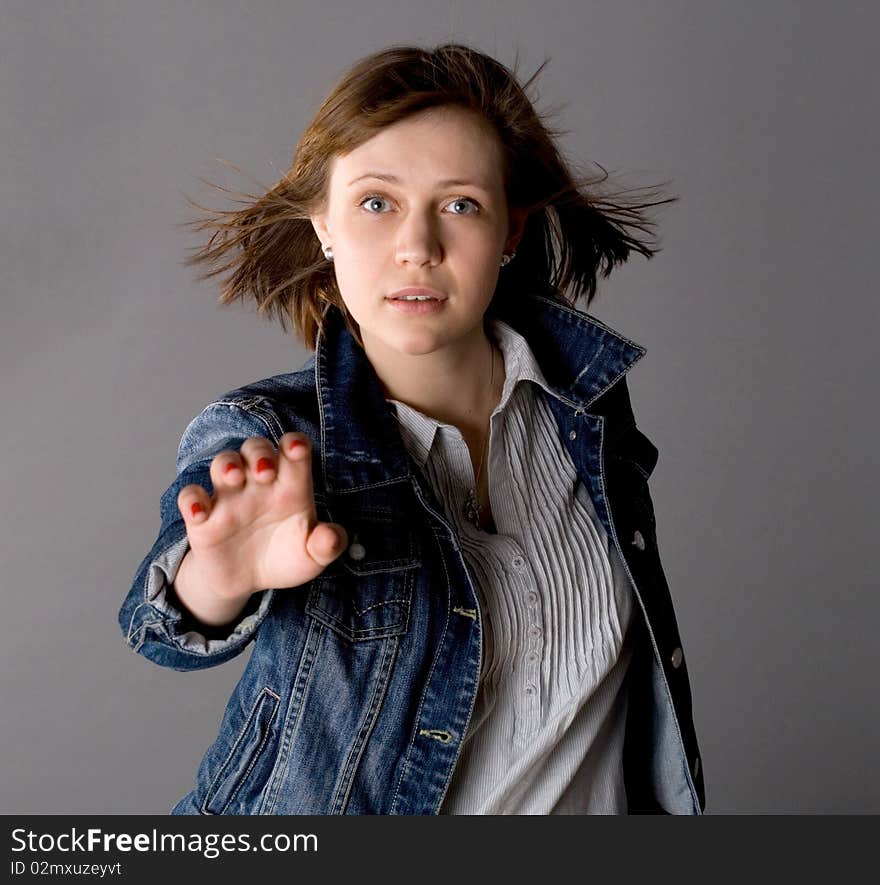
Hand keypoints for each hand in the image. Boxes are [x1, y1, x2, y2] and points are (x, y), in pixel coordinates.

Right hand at [176, 432, 347, 603]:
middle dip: (259, 453)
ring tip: (234, 478)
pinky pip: (190, 496)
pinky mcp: (202, 517)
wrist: (246, 581)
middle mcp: (258, 484)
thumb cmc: (282, 558)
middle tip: (265, 473)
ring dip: (226, 464)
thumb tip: (334, 538)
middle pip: (255, 447)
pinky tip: (200, 513)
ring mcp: (229, 497)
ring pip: (223, 462)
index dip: (294, 444)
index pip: (292, 450)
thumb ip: (326, 545)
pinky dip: (192, 500)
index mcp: (290, 486)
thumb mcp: (311, 557)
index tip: (297, 449)